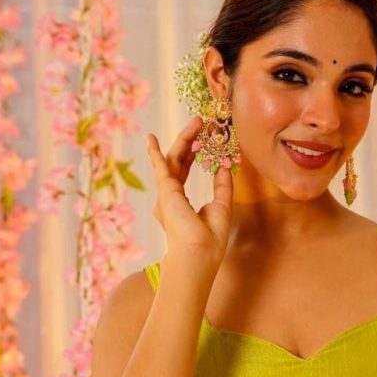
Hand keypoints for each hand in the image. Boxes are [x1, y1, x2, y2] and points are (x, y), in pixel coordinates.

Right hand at [146, 116, 232, 266]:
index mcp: (179, 203)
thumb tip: (225, 165)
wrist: (199, 254)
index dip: (194, 154)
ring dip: (184, 139)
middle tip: (201, 122)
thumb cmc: (210, 239)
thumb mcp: (221, 206)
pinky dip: (156, 153)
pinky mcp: (166, 192)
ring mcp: (165, 195)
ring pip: (174, 159)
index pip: (184, 171)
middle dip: (189, 140)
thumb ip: (222, 186)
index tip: (204, 139)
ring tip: (196, 122)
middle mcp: (169, 198)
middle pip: (178, 161)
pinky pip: (161, 167)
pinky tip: (151, 139)